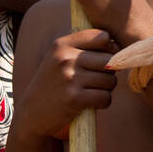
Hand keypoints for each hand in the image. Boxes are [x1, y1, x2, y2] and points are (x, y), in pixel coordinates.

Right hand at [11, 28, 117, 142]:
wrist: (31, 114)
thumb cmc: (54, 84)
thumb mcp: (60, 59)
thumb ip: (86, 49)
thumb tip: (121, 47)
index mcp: (62, 45)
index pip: (102, 37)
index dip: (110, 48)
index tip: (103, 59)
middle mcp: (65, 58)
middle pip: (110, 60)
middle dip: (110, 72)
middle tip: (96, 81)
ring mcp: (69, 78)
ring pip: (110, 80)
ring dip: (106, 89)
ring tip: (90, 92)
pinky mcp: (74, 99)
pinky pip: (106, 97)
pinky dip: (103, 102)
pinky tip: (90, 103)